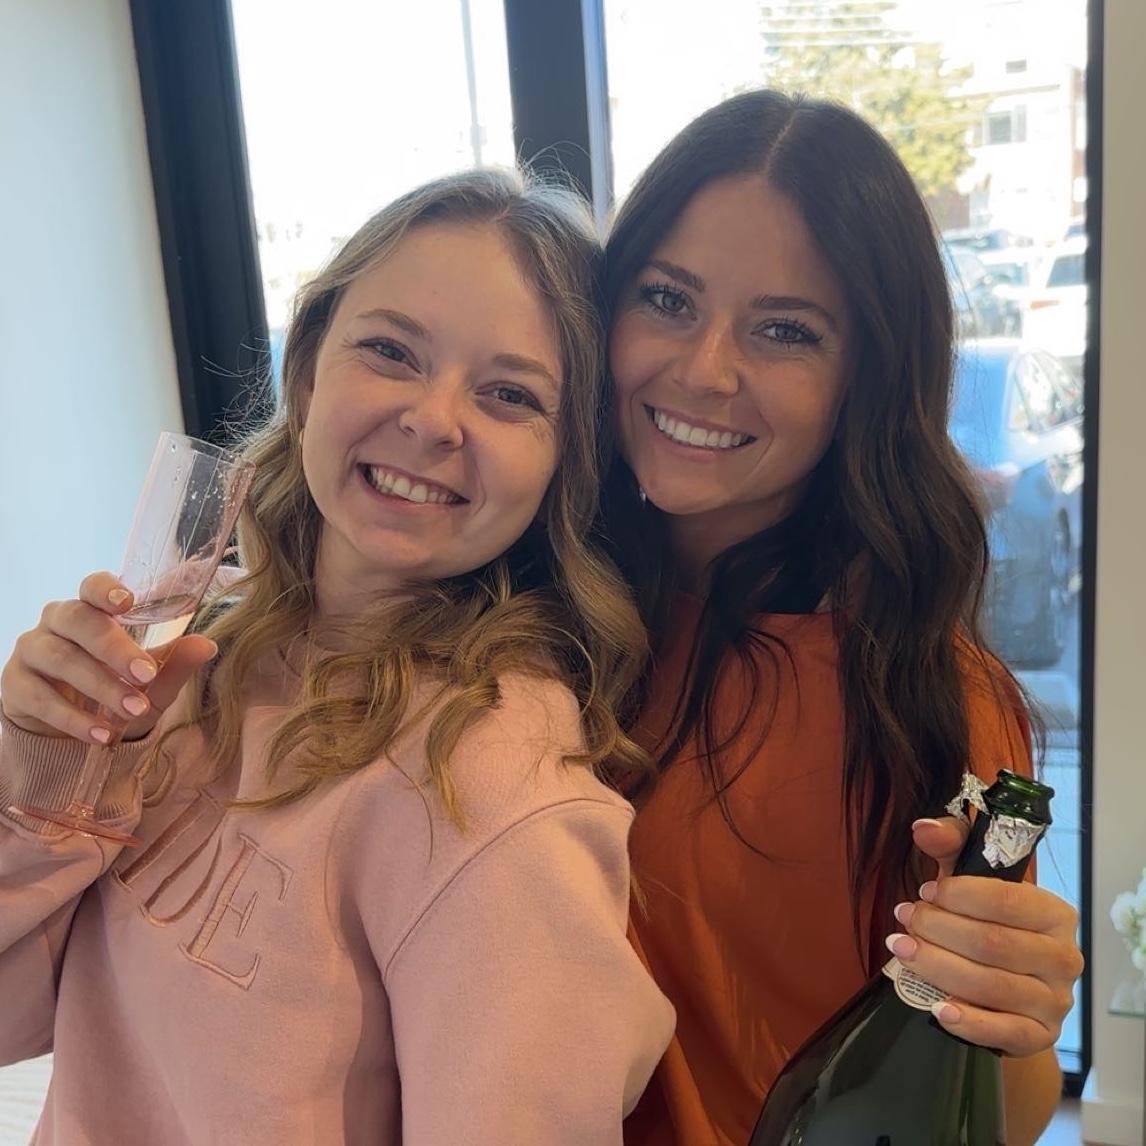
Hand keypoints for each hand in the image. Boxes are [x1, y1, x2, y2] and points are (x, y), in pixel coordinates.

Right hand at [0, 572, 216, 743]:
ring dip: (100, 686)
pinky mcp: (15, 686)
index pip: (91, 586)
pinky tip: (103, 734)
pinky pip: (39, 698)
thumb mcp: (150, 681)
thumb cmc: (116, 688)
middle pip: (77, 620)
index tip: (127, 601)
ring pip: (60, 658)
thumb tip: (208, 645)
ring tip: (134, 710)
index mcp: (90, 609)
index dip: (105, 588)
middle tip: (146, 674)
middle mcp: (56, 622)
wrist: (74, 729)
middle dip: (113, 647)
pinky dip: (74, 718)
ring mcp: (31, 651)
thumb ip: (175, 662)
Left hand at [883, 816, 1082, 1056]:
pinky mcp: (1039, 1036)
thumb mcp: (970, 879)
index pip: (1008, 900)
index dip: (959, 895)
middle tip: (906, 919)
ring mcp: (1055, 1001)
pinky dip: (968, 1021)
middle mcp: (1064, 958)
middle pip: (993, 944)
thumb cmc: (985, 922)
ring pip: (991, 986)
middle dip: (939, 929)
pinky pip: (1004, 1032)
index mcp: (1055, 914)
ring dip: (938, 967)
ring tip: (902, 948)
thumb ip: (951, 844)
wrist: (1006, 991)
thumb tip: (924, 828)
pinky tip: (937, 1008)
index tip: (925, 892)